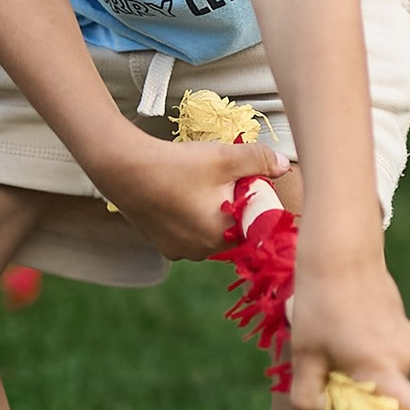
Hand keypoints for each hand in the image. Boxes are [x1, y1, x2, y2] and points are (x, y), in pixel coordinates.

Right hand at [101, 133, 272, 263]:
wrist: (124, 169)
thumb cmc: (177, 165)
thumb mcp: (225, 157)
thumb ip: (260, 161)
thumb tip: (285, 166)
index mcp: (222, 237)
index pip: (254, 226)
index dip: (253, 202)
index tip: (244, 181)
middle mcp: (202, 252)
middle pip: (232, 229)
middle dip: (233, 206)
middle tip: (220, 178)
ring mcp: (180, 252)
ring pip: (210, 231)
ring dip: (211, 211)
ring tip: (197, 184)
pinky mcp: (163, 246)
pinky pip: (189, 233)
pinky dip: (191, 217)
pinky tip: (181, 194)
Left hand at [284, 242, 409, 409]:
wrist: (342, 250)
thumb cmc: (320, 303)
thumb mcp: (304, 352)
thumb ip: (308, 394)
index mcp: (381, 369)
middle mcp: (403, 357)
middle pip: (388, 396)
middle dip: (360, 394)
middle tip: (327, 371)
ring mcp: (406, 339)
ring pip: (385, 373)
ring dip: (359, 370)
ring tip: (331, 340)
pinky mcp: (402, 325)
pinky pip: (386, 353)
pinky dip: (366, 352)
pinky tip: (343, 325)